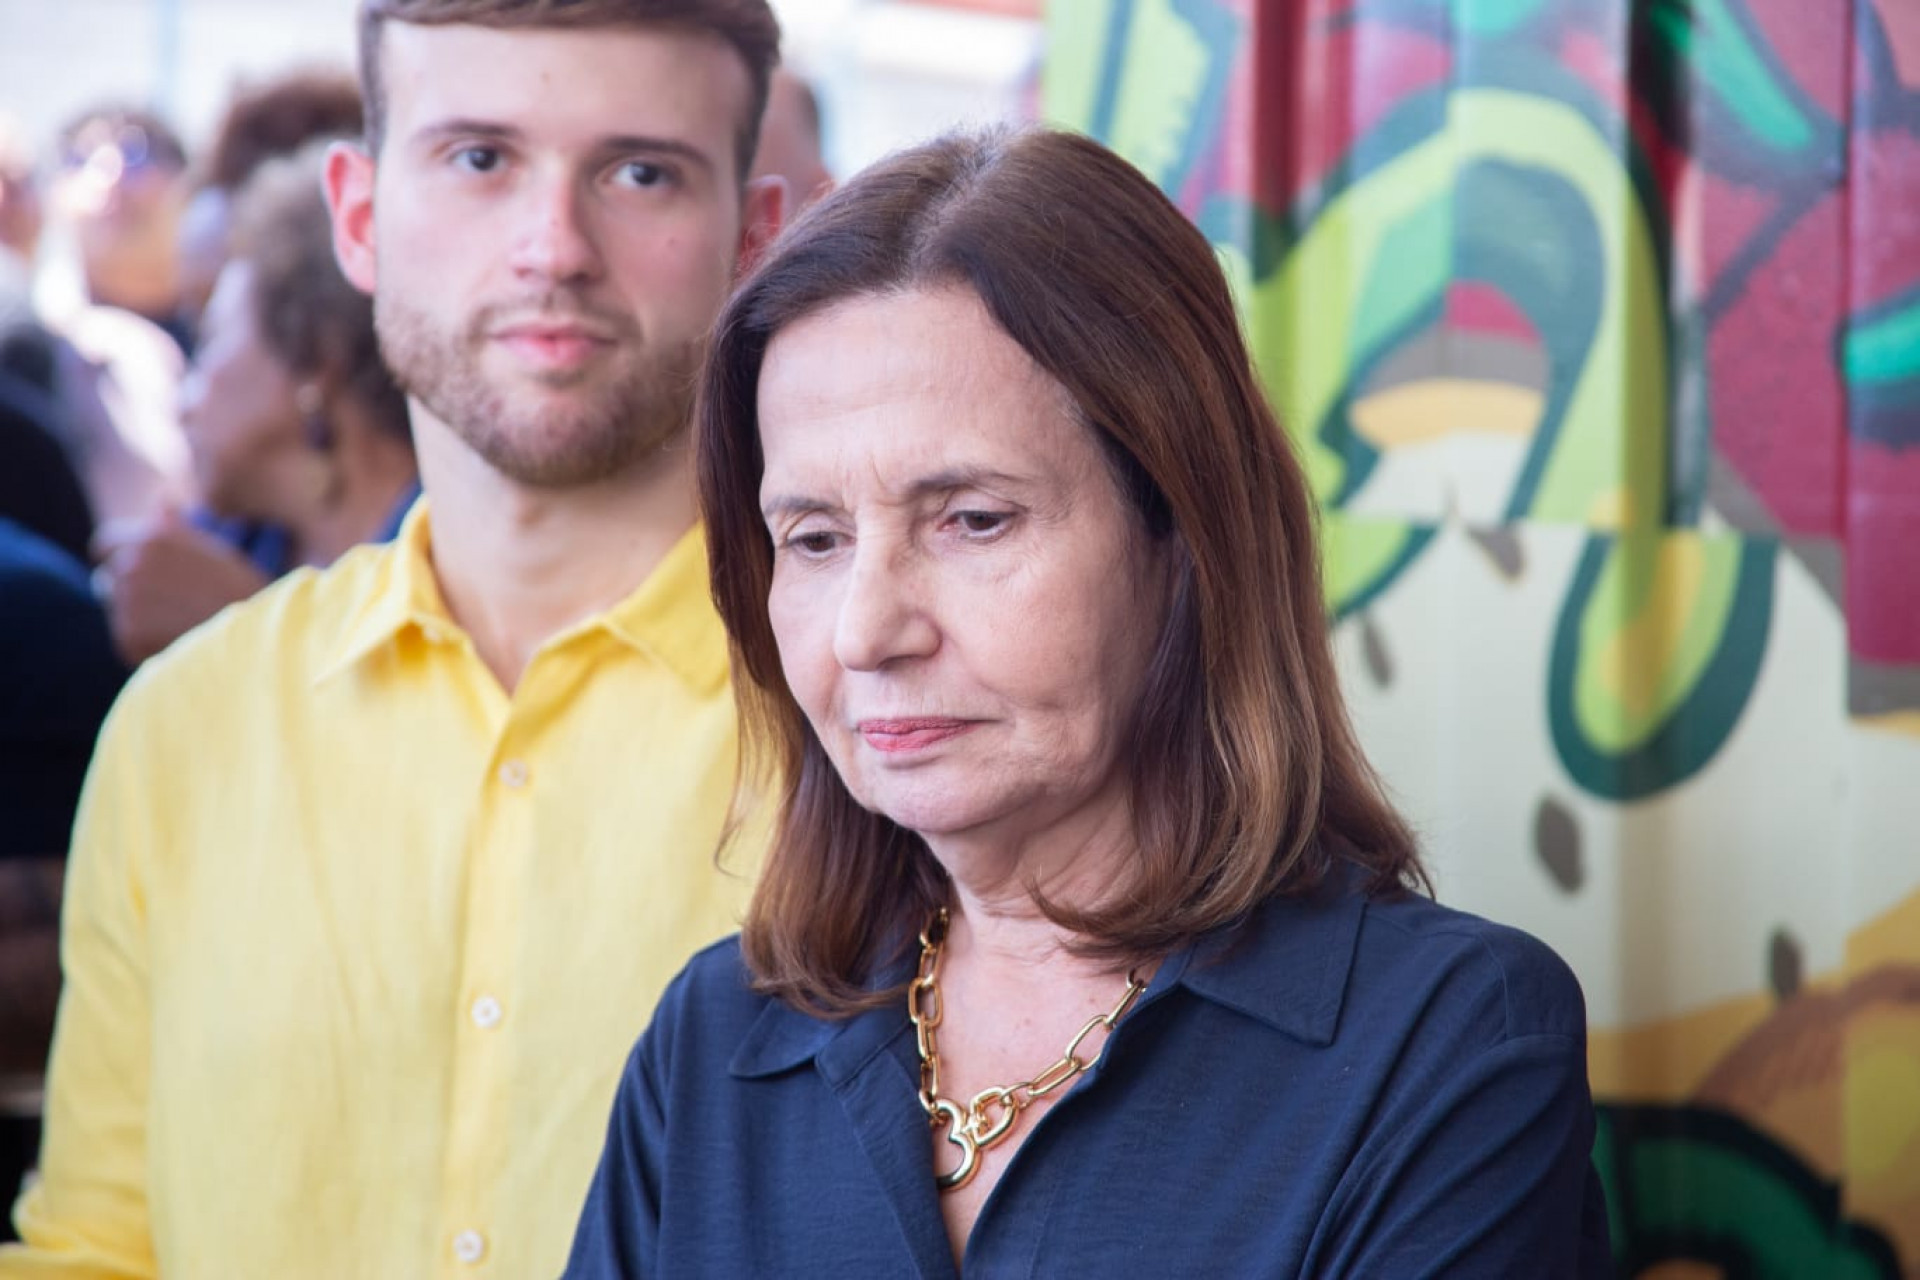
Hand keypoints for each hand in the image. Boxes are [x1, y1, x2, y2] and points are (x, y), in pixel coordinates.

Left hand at [93, 509, 270, 663]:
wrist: (257, 635)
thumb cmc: (241, 591)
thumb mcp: (214, 547)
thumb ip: (177, 525)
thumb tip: (160, 503)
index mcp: (150, 537)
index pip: (106, 545)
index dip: (119, 558)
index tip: (137, 573)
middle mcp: (130, 564)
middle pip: (109, 579)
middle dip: (132, 590)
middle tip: (171, 605)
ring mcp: (125, 601)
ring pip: (119, 610)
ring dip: (139, 617)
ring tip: (180, 624)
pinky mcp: (127, 635)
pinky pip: (127, 639)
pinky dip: (146, 644)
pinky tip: (178, 642)